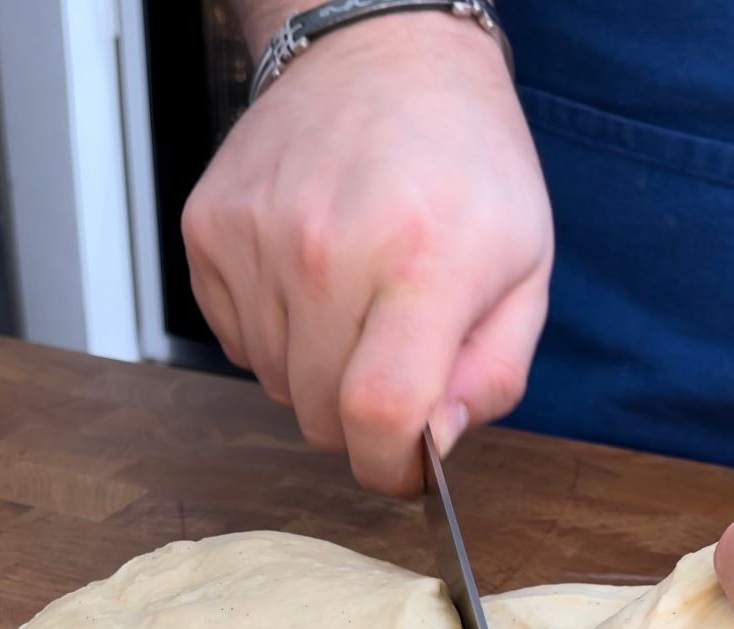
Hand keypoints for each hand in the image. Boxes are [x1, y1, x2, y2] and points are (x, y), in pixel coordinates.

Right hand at [181, 13, 552, 494]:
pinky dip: (273, 335)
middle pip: (318, 416)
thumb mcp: (526, 270)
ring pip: (274, 385)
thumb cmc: (465, 165)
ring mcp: (256, 238)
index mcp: (423, 260)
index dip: (389, 468)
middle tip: (389, 362)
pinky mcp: (208, 231)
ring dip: (314, 372)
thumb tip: (432, 442)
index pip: (379, 414)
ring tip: (352, 302)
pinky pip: (235, 342)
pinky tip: (308, 280)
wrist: (381, 54)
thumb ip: (493, 375)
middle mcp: (327, 248)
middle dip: (358, 419)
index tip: (403, 466)